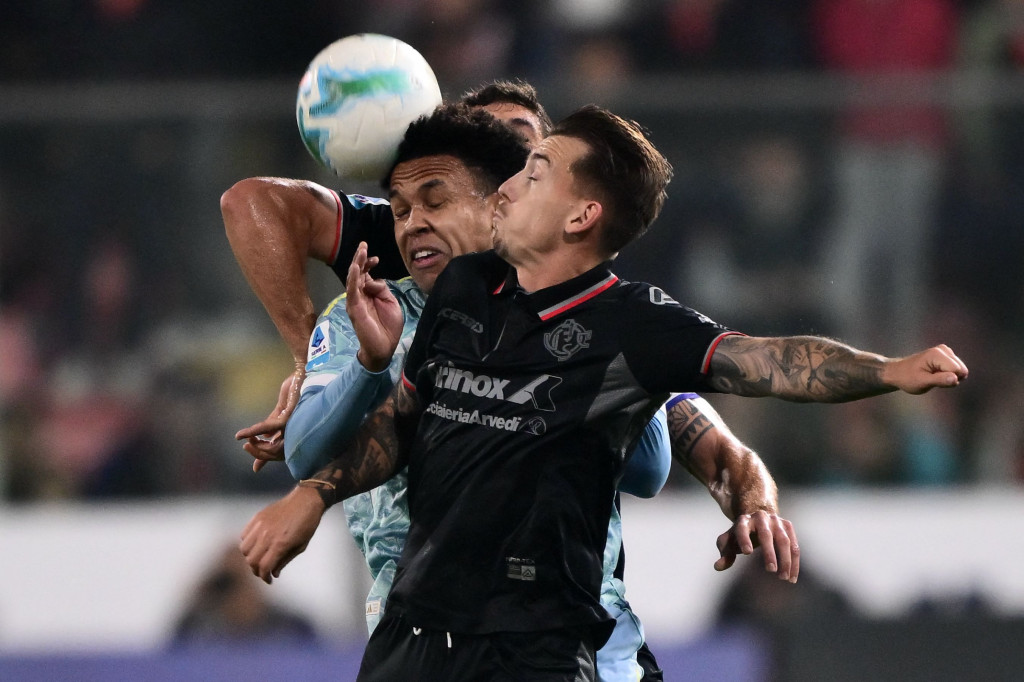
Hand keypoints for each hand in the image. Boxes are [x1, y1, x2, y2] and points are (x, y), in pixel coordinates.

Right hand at [235, 364, 305, 471]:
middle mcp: (296, 430)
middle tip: (245, 447)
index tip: (255, 469)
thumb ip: (272, 422)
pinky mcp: (290, 415)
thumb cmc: (295, 388)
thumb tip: (261, 435)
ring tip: (244, 441)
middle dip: (260, 454)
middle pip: (278, 452)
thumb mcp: (280, 408)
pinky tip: (243, 433)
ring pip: (275, 445)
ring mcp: (295, 424)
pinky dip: (254, 431)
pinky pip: (270, 428)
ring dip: (257, 445)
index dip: (267, 459)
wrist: (304, 371)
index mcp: (293, 430)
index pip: (281, 450)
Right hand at [239, 485, 325, 583]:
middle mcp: (267, 535)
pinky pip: (244, 535)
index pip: (264, 567)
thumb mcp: (301, 546)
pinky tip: (257, 544)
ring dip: (250, 557)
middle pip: (251, 560)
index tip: (269, 580)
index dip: (265, 577)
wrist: (306, 500)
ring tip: (260, 557)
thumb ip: (285, 561)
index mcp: (280, 544)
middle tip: (264, 571)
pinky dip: (248, 543)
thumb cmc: (307, 524)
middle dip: (257, 570)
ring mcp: (260, 525)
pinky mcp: (257, 517)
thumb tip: (274, 573)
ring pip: (244, 549)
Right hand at [346, 242, 403, 372]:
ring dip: (357, 264)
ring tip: (361, 251)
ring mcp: (355, 301)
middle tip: (363, 244)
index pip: (366, 274)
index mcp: (369, 294)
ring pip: (353, 279)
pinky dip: (354, 279)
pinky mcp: (354, 308)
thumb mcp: (391, 303)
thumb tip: (374, 280)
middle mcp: (360, 296)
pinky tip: (356, 268)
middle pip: (358, 273)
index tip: (376, 258)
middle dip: (360, 258)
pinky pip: (352, 291)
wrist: (385, 347)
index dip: (369, 264)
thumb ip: (382, 290)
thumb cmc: (388, 327)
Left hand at [715, 510, 799, 582]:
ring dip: (786, 560)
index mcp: (743, 521)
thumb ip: (725, 554)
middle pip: (766, 535)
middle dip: (769, 552)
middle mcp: (760, 518)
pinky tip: (792, 577)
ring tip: (784, 578)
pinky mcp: (787, 526)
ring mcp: (776, 521)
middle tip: (771, 570)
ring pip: (784, 540)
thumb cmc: (739, 535)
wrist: (757, 519)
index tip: (747, 552)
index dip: (744, 539)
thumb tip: (717, 567)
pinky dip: (794, 562)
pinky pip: (794, 545)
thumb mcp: (729, 542)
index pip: (742, 529)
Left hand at [884, 344, 967, 394]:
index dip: (948, 380)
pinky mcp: (946, 355)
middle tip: (932, 378)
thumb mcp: (922, 382)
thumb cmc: (908, 378)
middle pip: (961, 370)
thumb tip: (955, 378)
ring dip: (948, 376)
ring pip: (960, 370)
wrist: (898, 372)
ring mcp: (946, 351)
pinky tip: (934, 373)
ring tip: (932, 376)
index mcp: (937, 354)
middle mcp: (944, 350)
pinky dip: (947, 374)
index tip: (933, 380)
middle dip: (949, 378)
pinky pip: (956, 369)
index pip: (958, 371)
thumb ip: (939, 380)